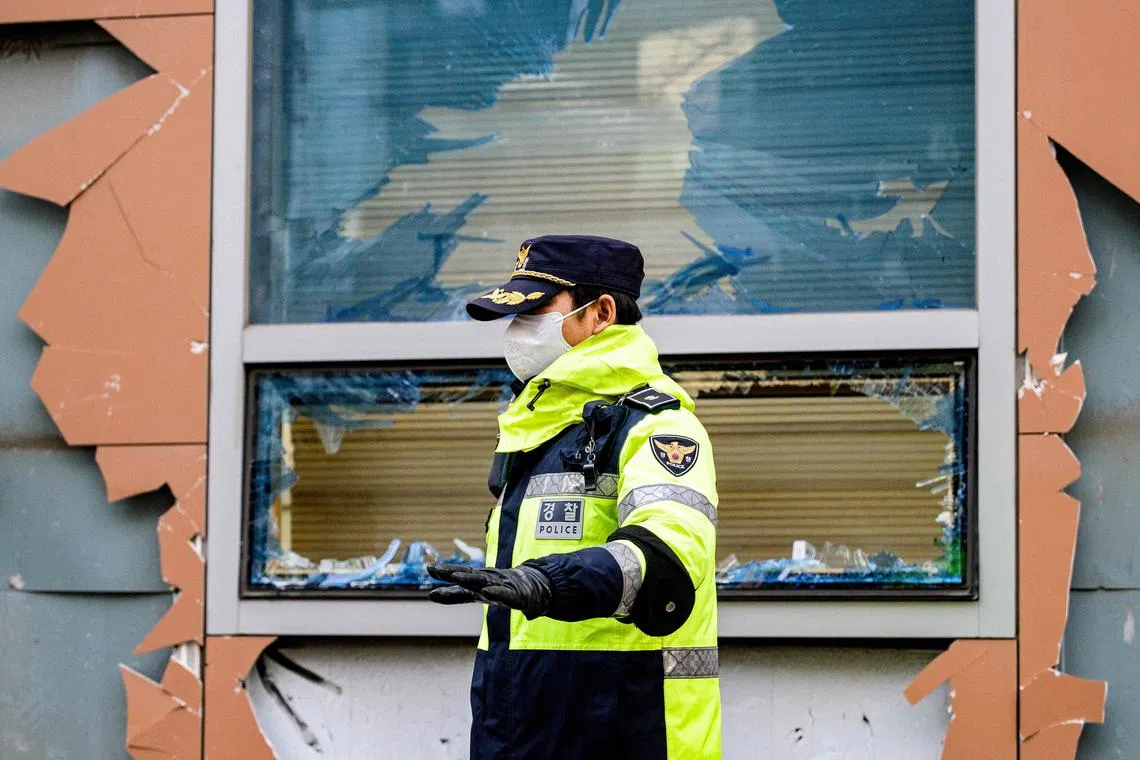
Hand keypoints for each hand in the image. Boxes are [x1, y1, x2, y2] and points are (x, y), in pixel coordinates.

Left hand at [427, 563, 551, 619]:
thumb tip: (430, 595)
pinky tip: (486, 592)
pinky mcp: (514, 595)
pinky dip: (495, 592)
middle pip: (466, 576)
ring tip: (456, 577)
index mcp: (476, 582)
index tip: (429, 569)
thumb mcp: (474, 593)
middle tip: (435, 569)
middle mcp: (486, 581)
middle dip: (451, 572)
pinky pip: (503, 594)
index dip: (444, 575)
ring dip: (469, 579)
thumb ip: (454, 595)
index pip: (457, 578)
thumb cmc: (499, 588)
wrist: (531, 587)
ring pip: (482, 582)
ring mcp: (500, 586)